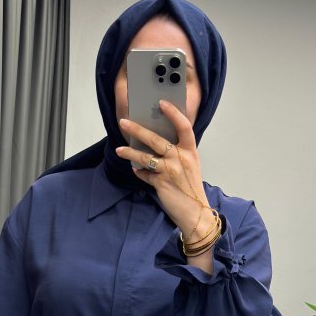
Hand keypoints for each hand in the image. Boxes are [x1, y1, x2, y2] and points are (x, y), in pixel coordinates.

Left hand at [115, 101, 215, 241]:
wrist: (196, 213)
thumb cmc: (191, 188)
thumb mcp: (189, 166)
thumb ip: (177, 153)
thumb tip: (155, 143)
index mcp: (190, 151)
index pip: (184, 126)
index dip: (173, 113)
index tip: (161, 103)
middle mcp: (181, 158)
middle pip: (156, 139)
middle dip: (137, 130)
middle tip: (124, 122)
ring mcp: (171, 170)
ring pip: (145, 157)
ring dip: (130, 152)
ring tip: (119, 150)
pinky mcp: (161, 183)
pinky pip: (145, 174)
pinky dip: (139, 172)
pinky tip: (136, 171)